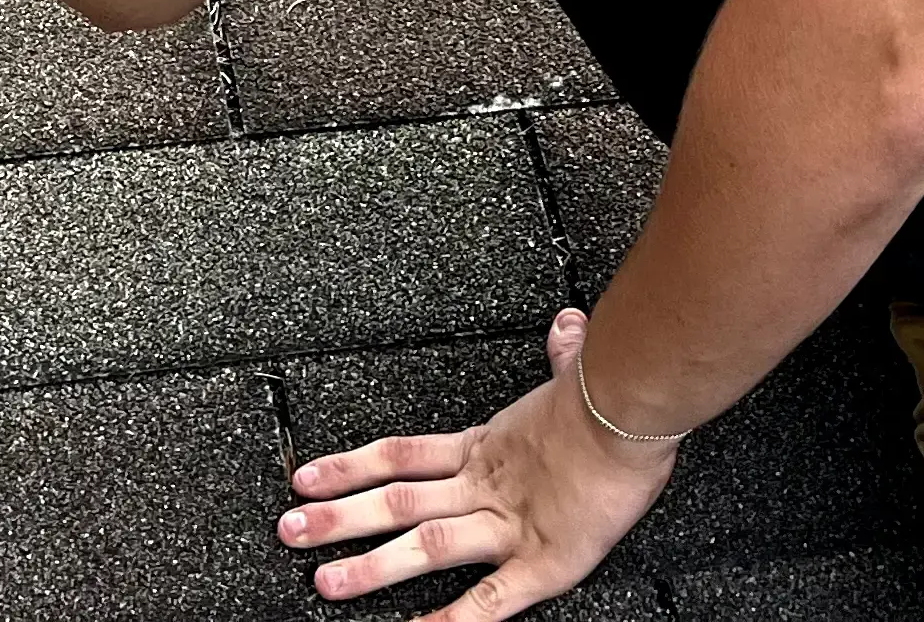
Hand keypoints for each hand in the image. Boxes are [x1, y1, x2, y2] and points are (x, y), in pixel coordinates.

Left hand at [279, 308, 683, 617]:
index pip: (399, 456)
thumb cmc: (612, 392)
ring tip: (324, 582)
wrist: (634, 409)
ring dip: (372, 567)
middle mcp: (485, 486)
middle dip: (337, 519)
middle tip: (289, 530)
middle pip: (395, 502)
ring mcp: (509, 525)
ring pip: (425, 547)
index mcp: (487, 447)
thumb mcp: (577, 368)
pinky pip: (489, 603)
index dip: (348, 467)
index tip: (304, 477)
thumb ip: (566, 353)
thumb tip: (570, 328)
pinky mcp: (545, 563)